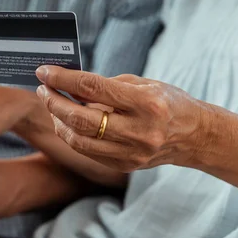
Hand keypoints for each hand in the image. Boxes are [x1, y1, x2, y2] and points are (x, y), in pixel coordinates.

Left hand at [35, 66, 211, 171]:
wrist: (195, 135)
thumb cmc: (167, 102)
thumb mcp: (141, 84)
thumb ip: (105, 86)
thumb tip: (67, 86)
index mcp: (146, 103)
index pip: (92, 88)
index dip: (62, 79)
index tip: (44, 71)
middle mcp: (139, 131)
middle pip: (80, 119)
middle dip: (54, 102)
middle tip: (42, 89)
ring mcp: (132, 153)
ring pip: (79, 141)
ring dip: (58, 121)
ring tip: (52, 106)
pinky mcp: (125, 165)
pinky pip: (88, 152)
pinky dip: (72, 136)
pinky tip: (66, 122)